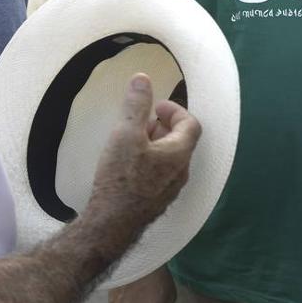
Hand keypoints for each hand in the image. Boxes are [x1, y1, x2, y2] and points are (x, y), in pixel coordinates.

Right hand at [90, 74, 201, 231]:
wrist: (111, 224)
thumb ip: (136, 105)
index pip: (191, 124)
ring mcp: (170, 190)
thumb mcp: (126, 134)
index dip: (176, 110)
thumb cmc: (121, 177)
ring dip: (155, 144)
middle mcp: (181, 173)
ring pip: (170, 159)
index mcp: (180, 153)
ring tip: (132, 140)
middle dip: (163, 126)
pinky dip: (150, 161)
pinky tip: (127, 165)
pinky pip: (160, 175)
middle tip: (142, 120)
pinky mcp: (156, 203)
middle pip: (181, 141)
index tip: (156, 105)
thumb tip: (143, 78)